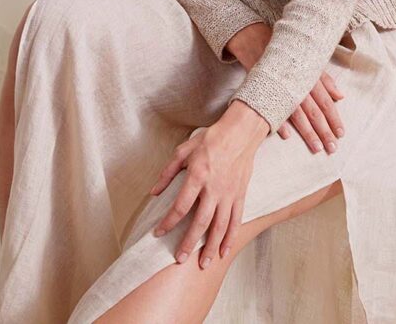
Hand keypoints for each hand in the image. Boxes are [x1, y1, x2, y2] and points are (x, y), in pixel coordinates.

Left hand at [148, 106, 265, 269]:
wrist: (241, 132)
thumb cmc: (211, 139)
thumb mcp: (185, 150)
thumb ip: (168, 172)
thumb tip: (154, 192)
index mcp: (197, 175)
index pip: (181, 206)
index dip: (168, 222)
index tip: (159, 233)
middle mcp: (214, 188)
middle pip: (200, 222)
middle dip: (189, 243)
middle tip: (179, 260)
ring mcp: (229, 193)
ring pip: (220, 226)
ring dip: (211, 247)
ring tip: (203, 264)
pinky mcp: (240, 195)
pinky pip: (236, 220)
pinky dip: (230, 238)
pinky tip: (224, 251)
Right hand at [226, 22, 345, 147]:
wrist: (257, 39)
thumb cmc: (287, 54)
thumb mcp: (309, 62)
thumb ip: (325, 80)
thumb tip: (341, 96)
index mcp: (310, 76)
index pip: (326, 101)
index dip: (334, 118)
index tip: (341, 134)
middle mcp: (299, 83)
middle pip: (315, 111)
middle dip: (324, 131)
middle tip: (332, 148)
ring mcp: (282, 87)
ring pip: (298, 114)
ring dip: (308, 132)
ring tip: (316, 148)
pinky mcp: (265, 88)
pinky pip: (274, 108)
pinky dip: (280, 122)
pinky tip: (287, 136)